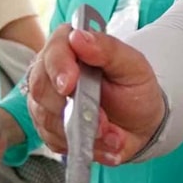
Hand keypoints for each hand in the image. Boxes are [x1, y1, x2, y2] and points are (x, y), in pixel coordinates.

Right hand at [27, 24, 166, 164]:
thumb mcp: (133, 65)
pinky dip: (82, 145)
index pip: (53, 51)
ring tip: (110, 133)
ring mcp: (47, 103)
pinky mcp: (49, 128)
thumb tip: (78, 37)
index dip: (58, 68)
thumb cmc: (134, 88)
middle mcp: (51, 73)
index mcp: (70, 48)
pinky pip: (55, 140)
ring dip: (81, 130)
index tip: (69, 85)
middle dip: (70, 108)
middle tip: (101, 121)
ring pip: (46, 118)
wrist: (141, 122)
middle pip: (41, 88)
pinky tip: (104, 142)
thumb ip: (107, 48)